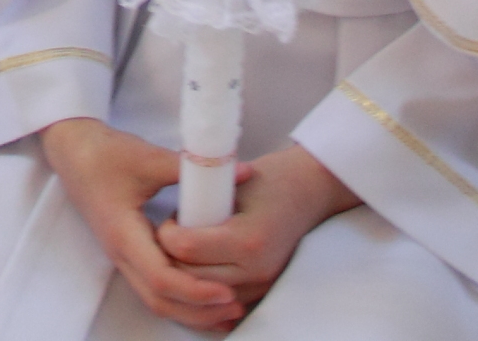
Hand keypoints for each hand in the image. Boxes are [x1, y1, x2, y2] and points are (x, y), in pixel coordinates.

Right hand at [41, 118, 243, 329]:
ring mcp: (123, 257)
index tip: (227, 291)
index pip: (161, 277)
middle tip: (237, 306)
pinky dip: (181, 301)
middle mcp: (121, 254)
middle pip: (159, 300)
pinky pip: (154, 289)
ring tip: (228, 311)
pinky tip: (207, 300)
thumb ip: (193, 168)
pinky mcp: (129, 255)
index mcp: (124, 233)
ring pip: (156, 300)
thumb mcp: (149, 158)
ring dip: (191, 311)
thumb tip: (244, 172)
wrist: (73, 153)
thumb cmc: (106, 155)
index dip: (195, 290)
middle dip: (198, 310)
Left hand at [155, 145, 359, 313]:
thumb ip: (202, 203)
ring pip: (203, 292)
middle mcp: (256, 268)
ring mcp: (261, 283)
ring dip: (186, 273)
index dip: (167, 234)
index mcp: (247, 239)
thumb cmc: (271, 180)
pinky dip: (204, 284)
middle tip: (168, 235)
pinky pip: (220, 298)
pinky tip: (199, 263)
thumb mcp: (232, 182)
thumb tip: (170, 218)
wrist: (309, 191)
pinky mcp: (262, 290)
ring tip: (184, 247)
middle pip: (191, 276)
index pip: (187, 248)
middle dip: (171, 257)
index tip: (170, 219)